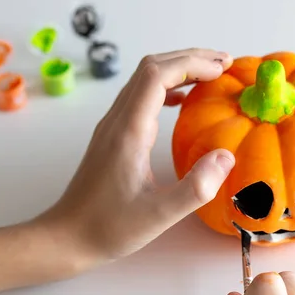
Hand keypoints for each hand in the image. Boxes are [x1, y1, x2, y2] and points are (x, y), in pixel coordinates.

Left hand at [38, 48, 234, 265]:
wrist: (67, 236)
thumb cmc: (109, 228)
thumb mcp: (158, 216)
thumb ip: (195, 188)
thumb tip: (226, 156)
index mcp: (129, 131)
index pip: (157, 75)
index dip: (192, 64)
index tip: (222, 70)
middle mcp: (117, 119)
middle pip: (151, 67)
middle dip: (189, 58)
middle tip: (224, 63)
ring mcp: (112, 125)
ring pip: (144, 78)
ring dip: (177, 69)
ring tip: (210, 75)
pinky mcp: (113, 134)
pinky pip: (140, 96)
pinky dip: (165, 87)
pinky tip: (182, 101)